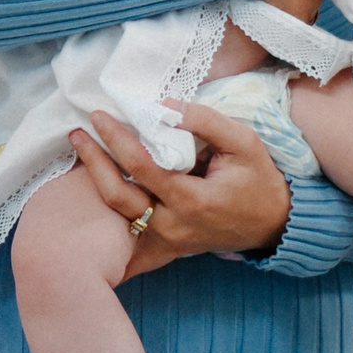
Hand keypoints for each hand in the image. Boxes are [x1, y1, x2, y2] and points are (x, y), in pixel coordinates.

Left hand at [71, 104, 291, 276]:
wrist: (275, 224)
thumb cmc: (259, 180)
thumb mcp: (243, 142)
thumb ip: (204, 121)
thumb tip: (164, 105)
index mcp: (192, 200)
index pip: (141, 166)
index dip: (116, 139)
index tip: (99, 115)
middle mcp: (173, 225)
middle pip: (117, 196)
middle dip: (93, 162)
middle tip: (77, 133)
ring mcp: (167, 241)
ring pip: (118, 216)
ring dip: (96, 183)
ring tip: (82, 151)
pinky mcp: (166, 247)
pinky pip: (129, 239)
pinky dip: (107, 224)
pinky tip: (87, 205)